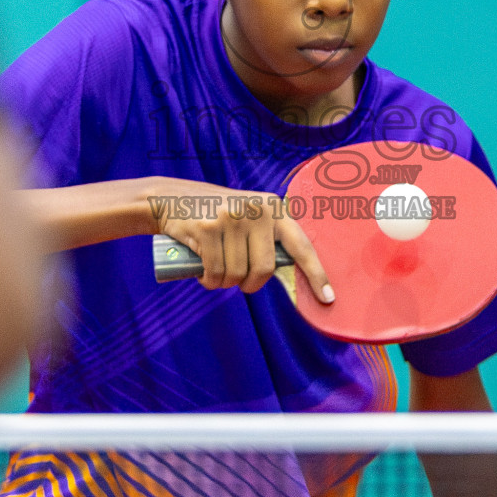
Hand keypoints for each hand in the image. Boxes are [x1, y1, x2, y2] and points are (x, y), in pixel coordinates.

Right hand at [150, 182, 333, 301]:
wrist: (169, 198)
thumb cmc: (212, 213)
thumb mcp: (246, 214)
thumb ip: (266, 235)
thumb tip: (289, 269)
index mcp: (272, 207)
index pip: (301, 245)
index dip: (316, 274)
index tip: (328, 298)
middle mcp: (256, 210)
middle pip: (264, 270)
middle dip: (249, 283)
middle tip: (237, 280)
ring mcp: (232, 219)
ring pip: (237, 274)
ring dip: (224, 283)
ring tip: (214, 269)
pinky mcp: (208, 230)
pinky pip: (216, 273)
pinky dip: (210, 282)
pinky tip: (204, 274)